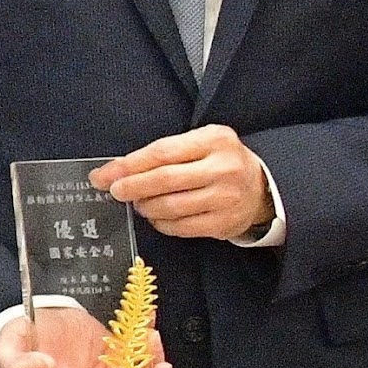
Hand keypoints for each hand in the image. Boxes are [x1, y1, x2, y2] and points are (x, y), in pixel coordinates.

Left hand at [99, 125, 276, 243]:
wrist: (262, 188)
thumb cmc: (220, 162)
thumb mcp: (200, 143)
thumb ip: (164, 152)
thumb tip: (117, 170)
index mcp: (215, 140)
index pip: (162, 152)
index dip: (128, 165)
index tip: (104, 175)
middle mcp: (224, 168)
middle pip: (165, 180)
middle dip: (132, 187)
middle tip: (115, 191)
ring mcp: (226, 198)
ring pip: (171, 206)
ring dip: (146, 207)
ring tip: (140, 203)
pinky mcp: (225, 223)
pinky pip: (181, 227)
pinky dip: (161, 223)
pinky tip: (157, 217)